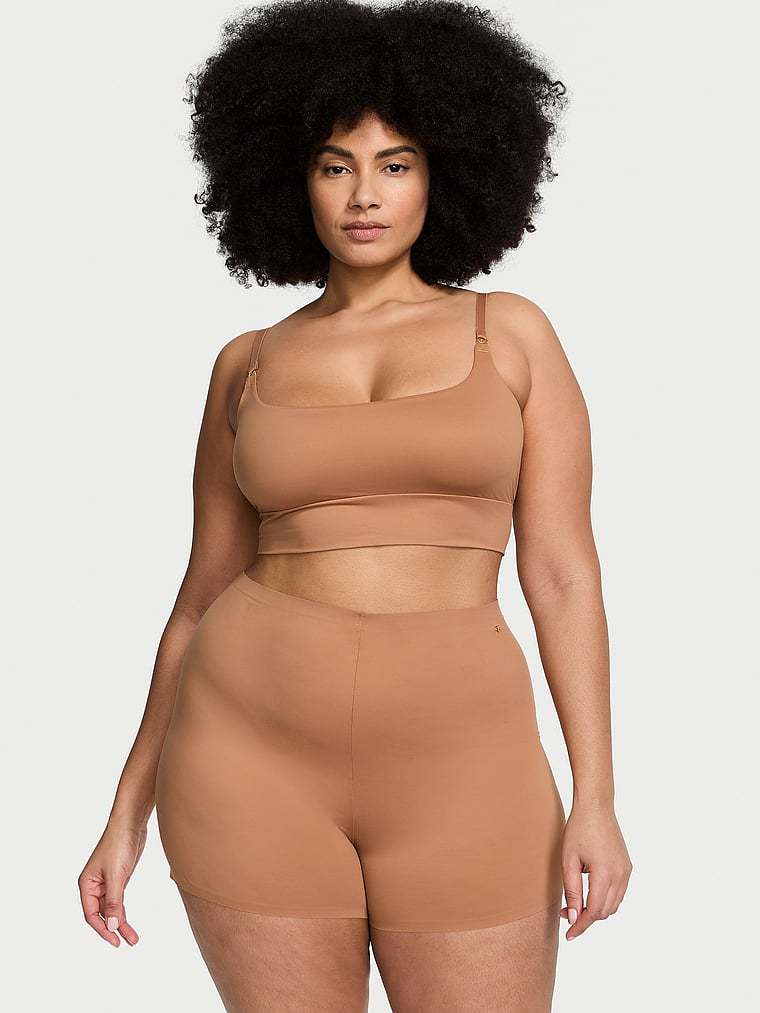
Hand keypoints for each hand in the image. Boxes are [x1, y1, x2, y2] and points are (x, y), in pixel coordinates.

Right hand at [77, 819, 146, 946]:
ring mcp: (106, 884)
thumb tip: (113, 927)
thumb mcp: (117, 876)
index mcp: (86, 885)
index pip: (91, 914)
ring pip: (112, 910)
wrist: (131, 824)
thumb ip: (115, 902)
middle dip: (113, 929)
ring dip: (121, 923)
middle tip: (125, 943)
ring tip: (133, 939)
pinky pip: (119, 902)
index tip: (114, 940)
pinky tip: (128, 924)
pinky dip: (124, 913)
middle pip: (101, 915)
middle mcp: (93, 886)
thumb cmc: (119, 845)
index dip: (102, 929)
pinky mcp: (118, 880)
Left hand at [560, 803, 632, 940]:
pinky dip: (605, 899)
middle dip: (586, 918)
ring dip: (596, 910)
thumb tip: (574, 917)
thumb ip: (572, 890)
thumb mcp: (568, 860)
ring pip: (614, 904)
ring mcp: (626, 870)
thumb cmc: (578, 829)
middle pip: (605, 911)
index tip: (569, 935)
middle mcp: (620, 874)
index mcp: (605, 873)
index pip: (594, 911)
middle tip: (566, 914)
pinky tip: (590, 894)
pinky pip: (618, 892)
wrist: (596, 807)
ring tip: (576, 905)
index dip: (581, 925)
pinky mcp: (627, 866)